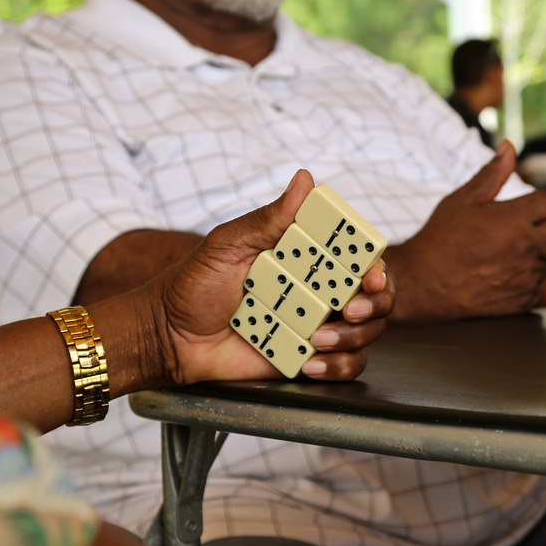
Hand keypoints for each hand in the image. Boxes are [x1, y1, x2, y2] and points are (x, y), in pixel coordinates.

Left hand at [148, 170, 395, 383]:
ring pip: (368, 332)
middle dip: (376, 303)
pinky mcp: (309, 358)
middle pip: (378, 295)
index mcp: (307, 257)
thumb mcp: (229, 244)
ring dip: (352, 337)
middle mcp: (320, 289)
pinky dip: (338, 366)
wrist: (167, 337)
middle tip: (351, 310)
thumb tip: (305, 179)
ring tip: (317, 340)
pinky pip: (347, 365)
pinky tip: (313, 363)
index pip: (359, 255)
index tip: (373, 274)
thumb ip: (271, 218)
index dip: (377, 264)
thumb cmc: (193, 284)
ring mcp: (318, 325)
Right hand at [385, 141, 545, 321]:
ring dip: (534, 262)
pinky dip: (523, 286)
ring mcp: (524, 275)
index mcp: (513, 217)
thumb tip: (509, 147)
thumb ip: (491, 175)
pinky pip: (535, 291)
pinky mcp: (519, 301)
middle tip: (527, 238)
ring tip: (500, 262)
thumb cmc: (438, 239)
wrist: (419, 284)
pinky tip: (498, 280)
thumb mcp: (462, 201)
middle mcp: (524, 246)